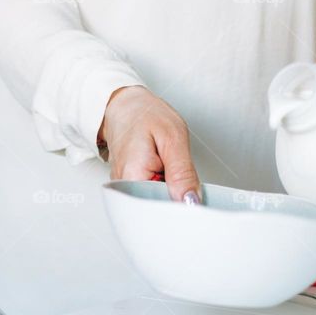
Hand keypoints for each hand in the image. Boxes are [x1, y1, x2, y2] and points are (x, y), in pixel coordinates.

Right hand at [98, 86, 201, 203]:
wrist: (124, 106)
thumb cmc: (144, 115)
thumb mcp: (173, 139)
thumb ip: (183, 173)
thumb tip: (191, 201)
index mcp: (132, 177)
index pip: (162, 207)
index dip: (182, 203)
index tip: (192, 192)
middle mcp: (123, 188)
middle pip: (158, 206)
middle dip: (176, 195)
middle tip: (178, 169)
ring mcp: (124, 189)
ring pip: (155, 201)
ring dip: (170, 189)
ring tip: (167, 165)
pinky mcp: (127, 187)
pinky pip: (149, 195)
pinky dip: (162, 185)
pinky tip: (161, 170)